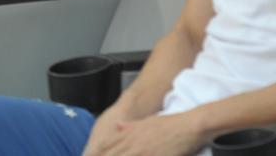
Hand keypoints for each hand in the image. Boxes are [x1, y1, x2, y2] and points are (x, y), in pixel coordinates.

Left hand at [83, 111, 203, 155]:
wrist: (188, 125)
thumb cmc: (169, 124)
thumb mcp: (145, 122)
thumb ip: (129, 126)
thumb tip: (117, 125)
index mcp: (129, 133)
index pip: (106, 146)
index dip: (97, 152)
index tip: (87, 154)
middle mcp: (133, 142)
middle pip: (112, 153)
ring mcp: (143, 150)